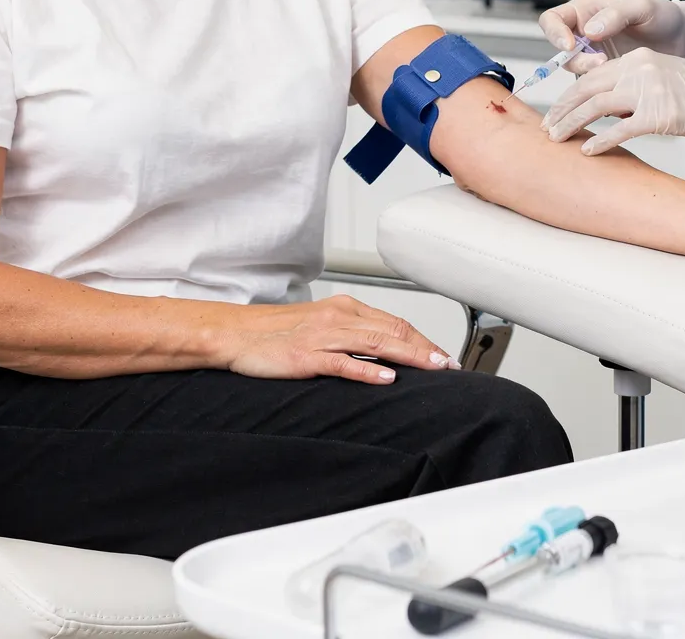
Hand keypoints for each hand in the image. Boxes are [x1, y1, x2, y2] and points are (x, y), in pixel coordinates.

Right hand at [223, 295, 454, 384]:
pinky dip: (368, 369)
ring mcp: (323, 336)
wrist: (234, 333)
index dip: (423, 339)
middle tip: (450, 365)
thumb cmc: (275, 334)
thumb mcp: (320, 327)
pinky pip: (343, 361)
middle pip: (393, 330)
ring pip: (377, 342)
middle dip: (426, 348)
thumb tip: (383, 353)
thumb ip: (351, 336)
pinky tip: (387, 377)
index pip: (394, 322)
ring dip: (410, 356)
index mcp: (344, 308)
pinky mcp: (306, 356)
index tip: (442, 356)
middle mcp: (339, 317)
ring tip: (434, 368)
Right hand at [538, 0, 684, 74]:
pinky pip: (592, 88)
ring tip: (614, 72)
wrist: (683, 41)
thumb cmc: (662, 16)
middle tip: (600, 63)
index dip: (554, 33)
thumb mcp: (642, 7)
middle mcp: (584, 35)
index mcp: (585, 11)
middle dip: (577, 60)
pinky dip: (602, 90)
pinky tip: (620, 87)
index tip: (570, 44)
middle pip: (561, 52)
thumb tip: (590, 31)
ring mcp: (593, 57)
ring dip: (589, 77)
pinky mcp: (604, 78)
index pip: (552, 21)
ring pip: (575, 73)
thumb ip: (616, 15)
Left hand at [542, 48, 684, 155]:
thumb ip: (634, 86)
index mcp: (637, 59)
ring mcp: (649, 91)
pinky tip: (588, 151)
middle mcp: (639, 69)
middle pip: (586, 88)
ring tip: (557, 139)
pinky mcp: (660, 114)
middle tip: (547, 128)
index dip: (569, 95)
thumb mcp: (663, 77)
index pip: (591, 75)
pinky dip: (599, 141)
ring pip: (595, 107)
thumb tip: (607, 110)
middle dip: (561, 110)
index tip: (555, 111)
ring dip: (571, 124)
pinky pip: (619, 129)